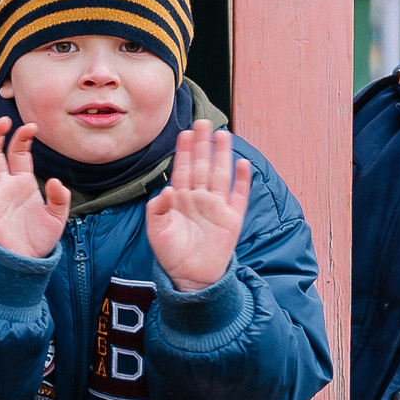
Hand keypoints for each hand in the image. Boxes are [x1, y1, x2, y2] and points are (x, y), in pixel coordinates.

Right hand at [0, 120, 68, 260]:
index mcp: (21, 181)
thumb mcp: (57, 217)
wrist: (29, 263)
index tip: (32, 126)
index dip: (22, 137)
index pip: (17, 152)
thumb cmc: (40, 238)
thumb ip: (59, 198)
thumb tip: (55, 181)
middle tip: (2, 121)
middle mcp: (3, 185)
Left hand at [145, 121, 252, 291]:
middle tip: (203, 121)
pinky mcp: (232, 218)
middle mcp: (199, 198)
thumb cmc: (171, 254)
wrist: (190, 278)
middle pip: (203, 165)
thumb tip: (167, 189)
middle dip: (203, 144)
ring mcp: (217, 206)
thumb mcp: (156, 231)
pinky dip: (242, 180)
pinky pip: (239, 195)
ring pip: (221, 174)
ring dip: (222, 155)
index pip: (183, 169)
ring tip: (222, 135)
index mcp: (181, 199)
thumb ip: (157, 210)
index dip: (184, 151)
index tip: (184, 132)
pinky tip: (242, 163)